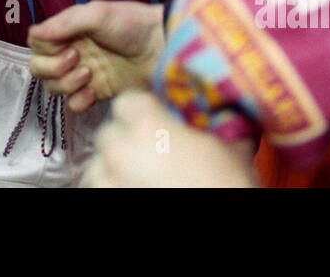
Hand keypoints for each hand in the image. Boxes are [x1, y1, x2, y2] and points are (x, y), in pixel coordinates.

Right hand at [27, 0, 163, 111]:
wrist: (163, 47)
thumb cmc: (133, 24)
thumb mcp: (98, 13)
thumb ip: (65, 22)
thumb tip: (34, 33)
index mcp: (70, 31)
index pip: (37, 44)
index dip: (44, 48)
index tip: (64, 44)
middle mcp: (73, 52)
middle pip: (39, 68)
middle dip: (52, 68)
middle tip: (77, 58)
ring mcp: (84, 74)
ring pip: (54, 88)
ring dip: (66, 83)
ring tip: (90, 73)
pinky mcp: (97, 92)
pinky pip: (74, 104)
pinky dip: (79, 100)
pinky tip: (95, 91)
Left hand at [84, 90, 258, 186]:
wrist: (223, 228)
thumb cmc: (224, 186)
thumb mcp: (230, 151)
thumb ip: (216, 129)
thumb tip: (227, 121)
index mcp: (148, 126)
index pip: (127, 102)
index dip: (142, 109)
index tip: (156, 118)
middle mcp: (121, 151)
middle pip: (109, 133)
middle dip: (125, 139)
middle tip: (151, 152)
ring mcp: (109, 182)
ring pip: (98, 165)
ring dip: (113, 168)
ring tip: (140, 176)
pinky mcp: (105, 200)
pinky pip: (100, 189)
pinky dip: (112, 188)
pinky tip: (134, 189)